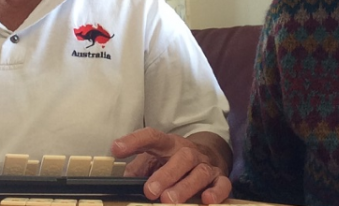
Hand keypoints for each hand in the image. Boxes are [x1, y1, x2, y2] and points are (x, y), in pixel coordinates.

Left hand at [111, 128, 232, 203]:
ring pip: (199, 173)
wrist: (210, 156)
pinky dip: (216, 192)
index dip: (134, 141)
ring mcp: (206, 165)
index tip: (116, 149)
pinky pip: (222, 185)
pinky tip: (206, 200)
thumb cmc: (174, 162)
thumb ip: (137, 171)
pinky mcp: (220, 179)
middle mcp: (189, 152)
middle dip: (165, 175)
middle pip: (181, 157)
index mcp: (169, 145)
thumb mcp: (153, 162)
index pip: (152, 137)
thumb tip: (119, 185)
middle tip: (149, 191)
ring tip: (169, 200)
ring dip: (185, 187)